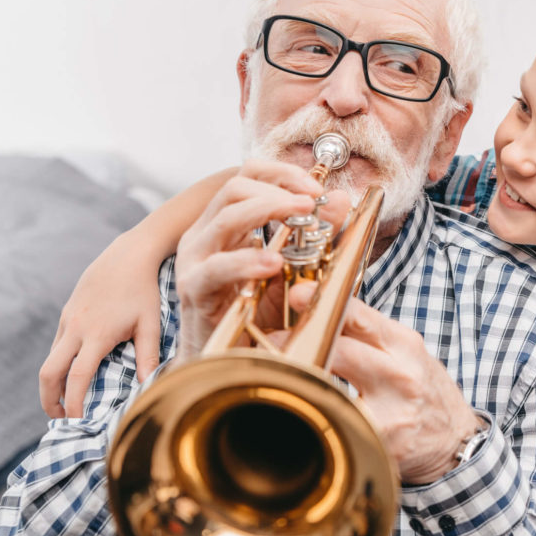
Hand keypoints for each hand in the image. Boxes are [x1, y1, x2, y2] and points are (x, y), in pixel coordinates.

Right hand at [39, 229, 163, 418]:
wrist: (127, 256)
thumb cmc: (143, 291)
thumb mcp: (150, 324)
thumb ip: (149, 357)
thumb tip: (149, 387)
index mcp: (97, 335)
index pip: (77, 377)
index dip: (73, 403)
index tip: (76, 421)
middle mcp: (76, 328)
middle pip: (49, 372)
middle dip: (49, 399)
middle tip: (59, 418)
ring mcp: (68, 320)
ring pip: (50, 359)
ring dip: (52, 383)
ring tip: (64, 401)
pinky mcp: (67, 313)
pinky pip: (56, 345)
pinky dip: (58, 364)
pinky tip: (71, 373)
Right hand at [174, 159, 349, 360]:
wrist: (225, 363)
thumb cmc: (254, 314)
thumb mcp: (293, 269)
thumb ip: (316, 235)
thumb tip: (341, 198)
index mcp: (225, 224)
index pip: (246, 176)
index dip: (281, 172)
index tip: (316, 185)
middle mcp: (205, 235)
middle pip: (234, 188)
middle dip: (278, 187)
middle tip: (313, 200)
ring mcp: (195, 260)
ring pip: (225, 218)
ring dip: (268, 211)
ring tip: (303, 217)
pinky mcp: (194, 290)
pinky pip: (216, 268)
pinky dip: (247, 261)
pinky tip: (275, 262)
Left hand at [289, 284, 480, 484]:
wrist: (455, 439)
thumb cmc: (422, 390)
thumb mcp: (405, 352)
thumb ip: (368, 333)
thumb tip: (318, 309)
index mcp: (404, 345)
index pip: (359, 316)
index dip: (323, 303)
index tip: (297, 294)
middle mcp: (400, 374)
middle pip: (340, 350)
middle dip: (301, 343)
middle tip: (274, 341)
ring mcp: (391, 410)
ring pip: (333, 388)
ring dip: (302, 379)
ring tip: (283, 374)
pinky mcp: (381, 442)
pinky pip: (340, 423)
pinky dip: (318, 413)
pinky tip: (306, 408)